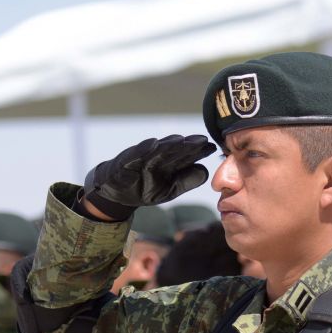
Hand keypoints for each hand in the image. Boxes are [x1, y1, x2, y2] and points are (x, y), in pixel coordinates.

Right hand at [81, 134, 214, 220]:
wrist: (118, 192)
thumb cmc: (145, 188)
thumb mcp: (170, 190)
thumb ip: (187, 181)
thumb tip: (205, 170)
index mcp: (170, 163)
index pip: (188, 155)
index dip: (200, 151)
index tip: (213, 148)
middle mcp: (159, 156)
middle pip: (176, 148)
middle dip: (189, 144)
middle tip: (203, 140)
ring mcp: (144, 156)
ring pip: (158, 148)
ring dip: (170, 143)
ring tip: (182, 140)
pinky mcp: (128, 159)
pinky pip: (137, 152)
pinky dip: (144, 148)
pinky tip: (153, 143)